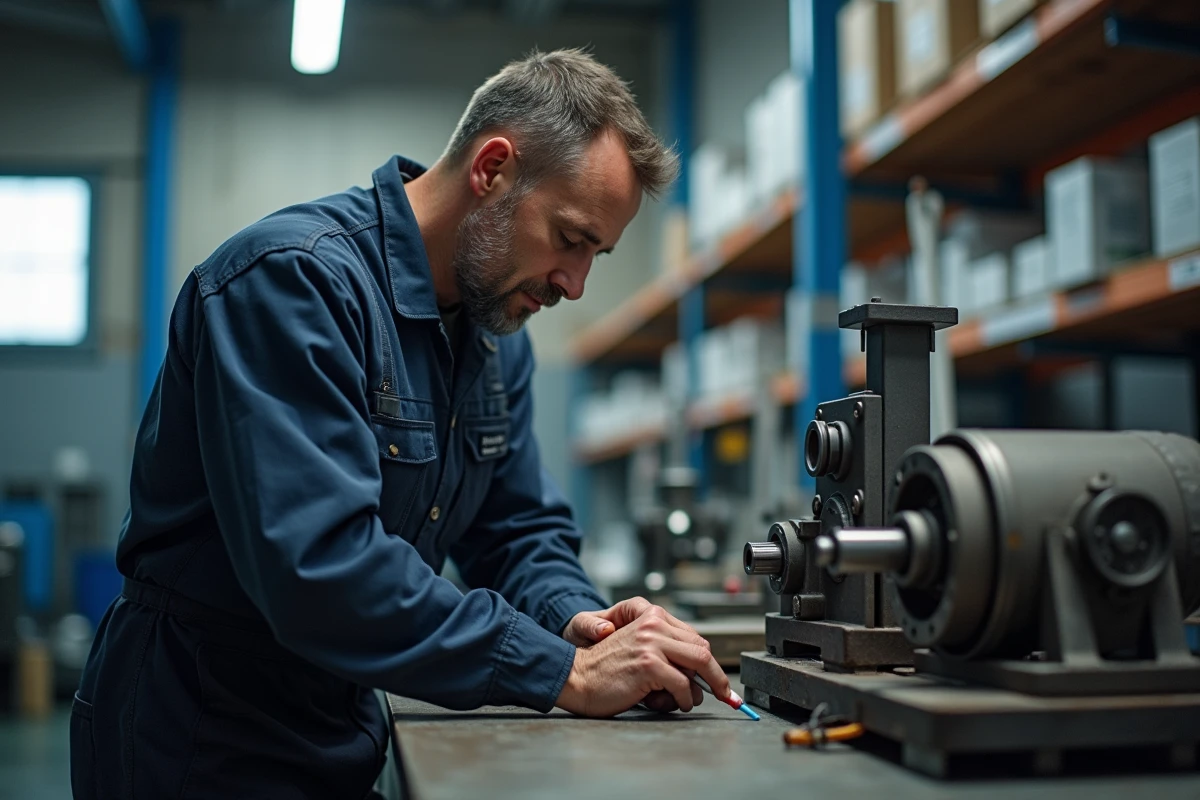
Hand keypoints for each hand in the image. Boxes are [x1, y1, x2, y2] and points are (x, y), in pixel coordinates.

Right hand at [555, 605, 731, 717]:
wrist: (576, 678)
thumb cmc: (606, 670)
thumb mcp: (640, 650)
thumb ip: (667, 653)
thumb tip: (701, 676)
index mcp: (652, 617)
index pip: (695, 638)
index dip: (711, 662)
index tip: (721, 682)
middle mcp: (653, 625)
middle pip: (703, 648)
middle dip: (717, 676)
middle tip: (725, 696)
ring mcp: (651, 642)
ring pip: (699, 663)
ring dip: (698, 690)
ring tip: (685, 701)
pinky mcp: (648, 664)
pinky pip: (683, 685)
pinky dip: (684, 699)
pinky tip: (674, 704)